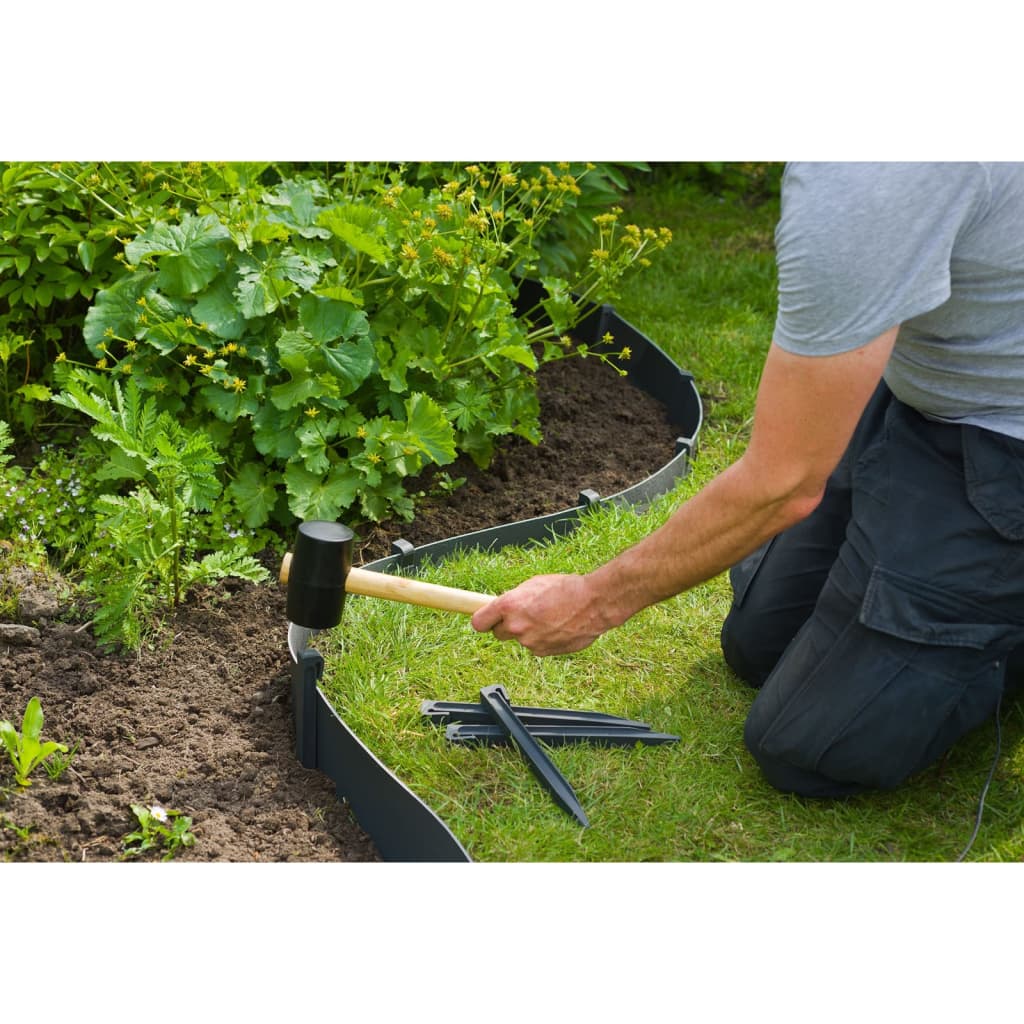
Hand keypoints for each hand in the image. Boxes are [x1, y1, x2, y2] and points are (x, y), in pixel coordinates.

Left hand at [470, 573, 609, 656]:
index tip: (485, 619)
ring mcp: (529, 642)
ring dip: (530, 632)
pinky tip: (558, 627)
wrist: (594, 603)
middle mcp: (515, 626)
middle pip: (498, 634)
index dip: (483, 620)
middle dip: (507, 626)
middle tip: (524, 615)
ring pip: (521, 640)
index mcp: (509, 605)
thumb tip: (504, 608)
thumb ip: (514, 599)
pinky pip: (537, 646)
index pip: (478, 622)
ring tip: (550, 617)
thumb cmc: (566, 588)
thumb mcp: (533, 584)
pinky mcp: (543, 652)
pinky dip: (544, 639)